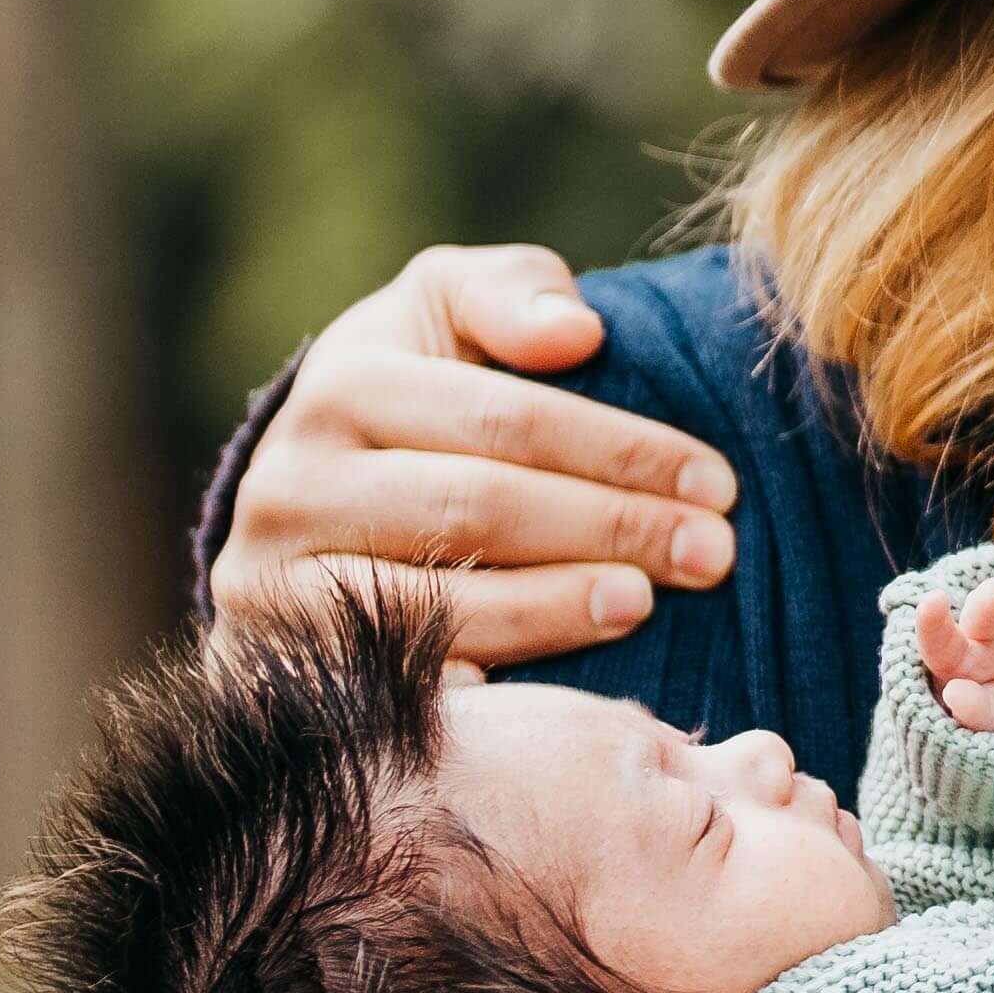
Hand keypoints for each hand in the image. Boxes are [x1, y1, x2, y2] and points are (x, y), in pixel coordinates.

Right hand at [206, 244, 738, 663]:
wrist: (301, 495)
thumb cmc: (413, 387)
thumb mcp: (448, 310)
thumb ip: (512, 295)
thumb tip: (576, 333)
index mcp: (343, 383)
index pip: (507, 420)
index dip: (621, 452)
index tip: (717, 483)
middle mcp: (291, 482)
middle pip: (477, 509)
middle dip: (610, 529)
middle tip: (712, 555)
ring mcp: (275, 582)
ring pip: (435, 603)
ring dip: (554, 610)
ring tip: (645, 603)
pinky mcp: (282, 663)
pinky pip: (392, 681)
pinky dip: (476, 688)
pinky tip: (554, 697)